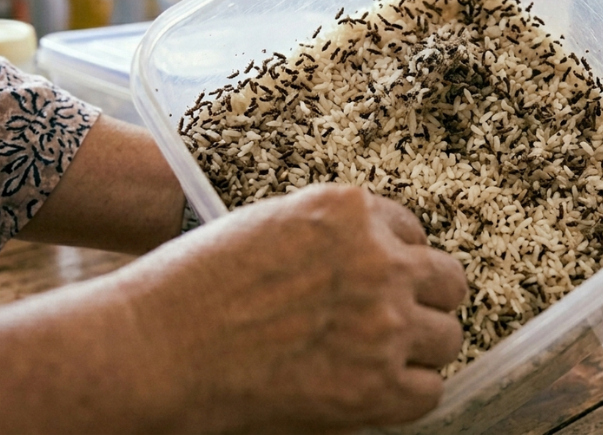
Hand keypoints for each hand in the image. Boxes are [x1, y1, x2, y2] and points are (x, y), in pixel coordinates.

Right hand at [119, 184, 467, 433]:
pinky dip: (406, 392)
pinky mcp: (376, 385)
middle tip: (398, 317)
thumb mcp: (269, 227)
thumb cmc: (193, 286)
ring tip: (383, 357)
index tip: (385, 279)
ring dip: (419, 346)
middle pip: (447, 280)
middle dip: (425, 297)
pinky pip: (429, 390)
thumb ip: (330, 237)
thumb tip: (367, 260)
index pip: (413, 231)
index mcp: (349, 210)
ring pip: (447, 336)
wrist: (155, 348)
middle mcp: (378, 259)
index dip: (398, 259)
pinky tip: (376, 389)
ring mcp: (384, 322)